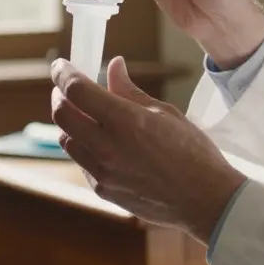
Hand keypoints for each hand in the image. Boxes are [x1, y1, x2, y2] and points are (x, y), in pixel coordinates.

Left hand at [50, 56, 247, 241]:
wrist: (204, 199)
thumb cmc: (192, 152)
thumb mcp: (164, 112)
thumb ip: (129, 90)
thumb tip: (113, 66)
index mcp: (125, 121)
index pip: (77, 90)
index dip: (63, 73)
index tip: (60, 65)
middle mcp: (107, 147)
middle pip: (62, 115)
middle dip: (59, 95)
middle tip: (66, 88)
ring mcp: (102, 172)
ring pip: (66, 140)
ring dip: (70, 123)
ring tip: (85, 115)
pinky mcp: (103, 191)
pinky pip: (81, 162)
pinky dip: (83, 147)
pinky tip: (100, 142)